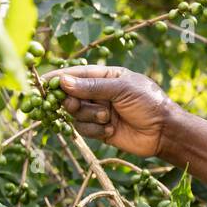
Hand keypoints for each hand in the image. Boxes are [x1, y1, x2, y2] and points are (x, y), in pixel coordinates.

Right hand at [42, 65, 175, 157]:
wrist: (164, 132)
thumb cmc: (149, 103)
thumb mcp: (122, 89)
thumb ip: (92, 87)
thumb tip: (63, 81)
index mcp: (106, 76)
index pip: (76, 74)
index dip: (58, 78)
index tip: (41, 83)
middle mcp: (100, 93)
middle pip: (71, 95)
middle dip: (71, 101)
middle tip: (74, 105)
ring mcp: (99, 111)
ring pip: (76, 114)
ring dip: (88, 116)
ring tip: (107, 118)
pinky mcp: (100, 130)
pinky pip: (83, 129)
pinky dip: (94, 130)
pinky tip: (111, 130)